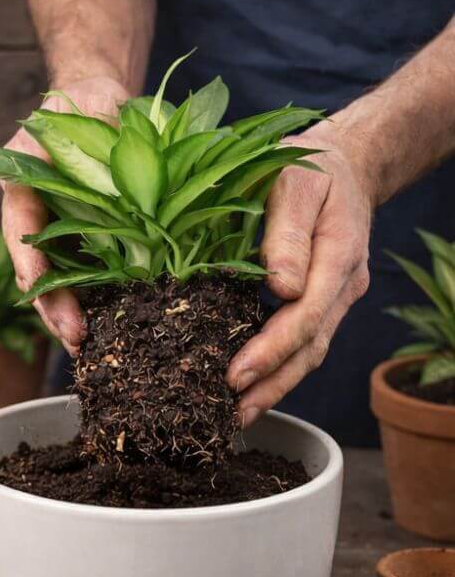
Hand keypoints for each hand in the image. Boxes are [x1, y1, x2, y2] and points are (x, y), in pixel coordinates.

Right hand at [1, 75, 130, 354]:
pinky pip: (83, 280)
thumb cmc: (89, 100)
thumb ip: (97, 135)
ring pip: (56, 284)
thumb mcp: (90, 105)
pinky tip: (111, 330)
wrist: (102, 104)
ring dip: (68, 316)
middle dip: (52, 308)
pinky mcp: (85, 244)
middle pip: (35, 272)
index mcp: (22, 187)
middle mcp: (34, 219)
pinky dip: (92, 305)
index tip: (38, 292)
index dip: (30, 265)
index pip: (20, 232)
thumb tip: (119, 178)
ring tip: (86, 347)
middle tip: (75, 338)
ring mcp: (58, 235)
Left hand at [227, 119, 374, 425]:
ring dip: (275, 387)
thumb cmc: (309, 164)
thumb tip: (280, 287)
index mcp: (339, 256)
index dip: (271, 349)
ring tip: (237, 414)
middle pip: (311, 348)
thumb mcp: (294, 181)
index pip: (306, 315)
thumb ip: (287, 232)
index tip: (236, 375)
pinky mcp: (321, 301)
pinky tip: (247, 388)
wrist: (344, 161)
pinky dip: (276, 368)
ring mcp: (335, 297)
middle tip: (233, 413)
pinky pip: (301, 342)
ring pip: (309, 352)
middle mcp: (342, 285)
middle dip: (272, 384)